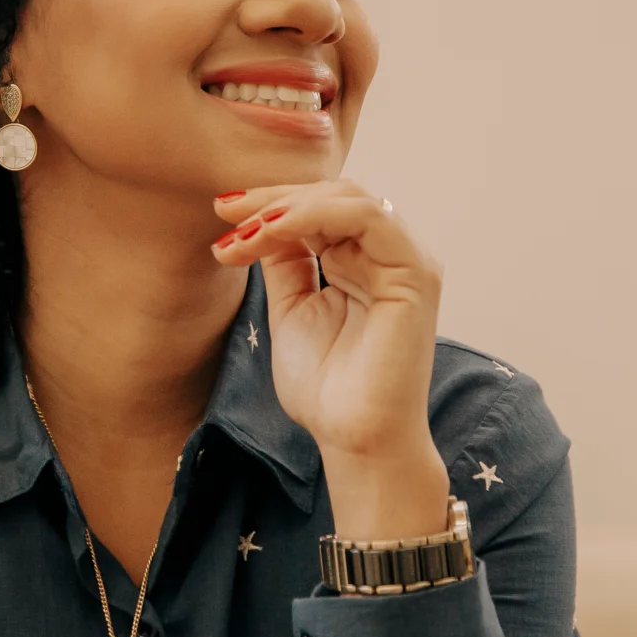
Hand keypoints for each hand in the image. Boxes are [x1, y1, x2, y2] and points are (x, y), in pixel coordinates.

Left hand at [211, 182, 447, 534]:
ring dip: (289, 205)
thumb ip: (285, 262)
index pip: (319, 211)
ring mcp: (406, 261)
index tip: (221, 217)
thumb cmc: (327, 390)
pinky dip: (317, 214)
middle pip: (332, 196)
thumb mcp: (291, 309)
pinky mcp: (416, 273)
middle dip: (273, 199)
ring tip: (246, 228)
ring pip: (350, 198)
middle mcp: (388, 256)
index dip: (270, 206)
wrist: (354, 440)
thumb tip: (261, 221)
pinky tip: (275, 230)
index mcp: (362, 262)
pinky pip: (369, 218)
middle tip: (225, 213)